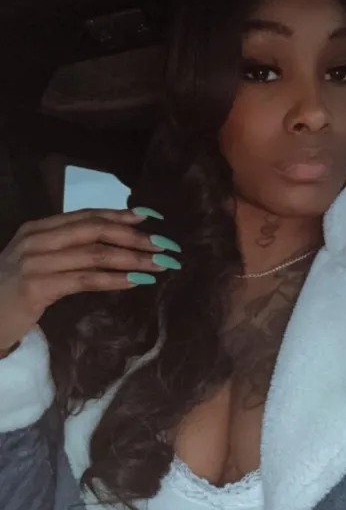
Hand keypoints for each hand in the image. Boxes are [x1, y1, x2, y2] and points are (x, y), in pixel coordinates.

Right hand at [0, 208, 180, 351]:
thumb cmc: (12, 294)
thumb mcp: (38, 263)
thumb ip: (66, 250)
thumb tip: (112, 245)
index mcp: (37, 228)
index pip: (86, 215)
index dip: (120, 215)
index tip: (151, 218)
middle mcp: (36, 239)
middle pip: (95, 230)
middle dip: (134, 237)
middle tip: (166, 245)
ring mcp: (35, 262)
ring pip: (95, 254)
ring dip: (132, 259)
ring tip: (159, 265)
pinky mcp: (37, 287)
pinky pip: (85, 280)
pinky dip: (114, 279)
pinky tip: (135, 282)